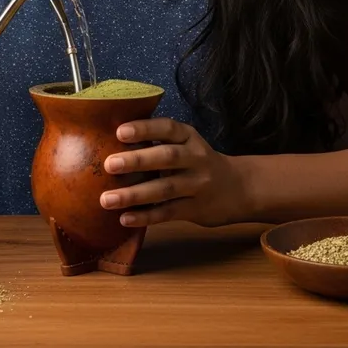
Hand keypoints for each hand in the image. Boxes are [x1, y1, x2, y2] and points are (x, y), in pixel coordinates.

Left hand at [99, 117, 239, 227]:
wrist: (240, 188)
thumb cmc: (199, 162)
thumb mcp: (187, 144)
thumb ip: (160, 142)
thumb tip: (113, 140)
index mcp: (189, 137)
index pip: (167, 128)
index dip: (145, 129)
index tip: (120, 132)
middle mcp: (196, 158)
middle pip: (167, 157)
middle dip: (137, 160)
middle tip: (109, 164)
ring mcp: (198, 185)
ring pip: (165, 189)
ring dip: (134, 195)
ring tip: (107, 199)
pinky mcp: (196, 209)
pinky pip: (168, 213)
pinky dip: (146, 217)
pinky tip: (125, 218)